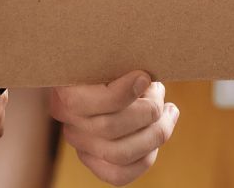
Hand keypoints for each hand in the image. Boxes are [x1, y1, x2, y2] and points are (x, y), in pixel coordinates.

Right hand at [51, 72, 177, 185]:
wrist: (97, 80)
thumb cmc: (110, 64)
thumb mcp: (112, 58)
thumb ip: (122, 65)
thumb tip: (145, 79)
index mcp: (65, 95)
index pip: (84, 103)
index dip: (123, 92)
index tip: (144, 76)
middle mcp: (70, 125)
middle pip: (109, 129)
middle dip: (147, 110)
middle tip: (159, 91)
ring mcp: (82, 147)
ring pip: (120, 155)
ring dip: (155, 132)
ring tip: (167, 111)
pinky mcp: (97, 163)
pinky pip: (120, 175)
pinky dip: (147, 157)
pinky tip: (160, 131)